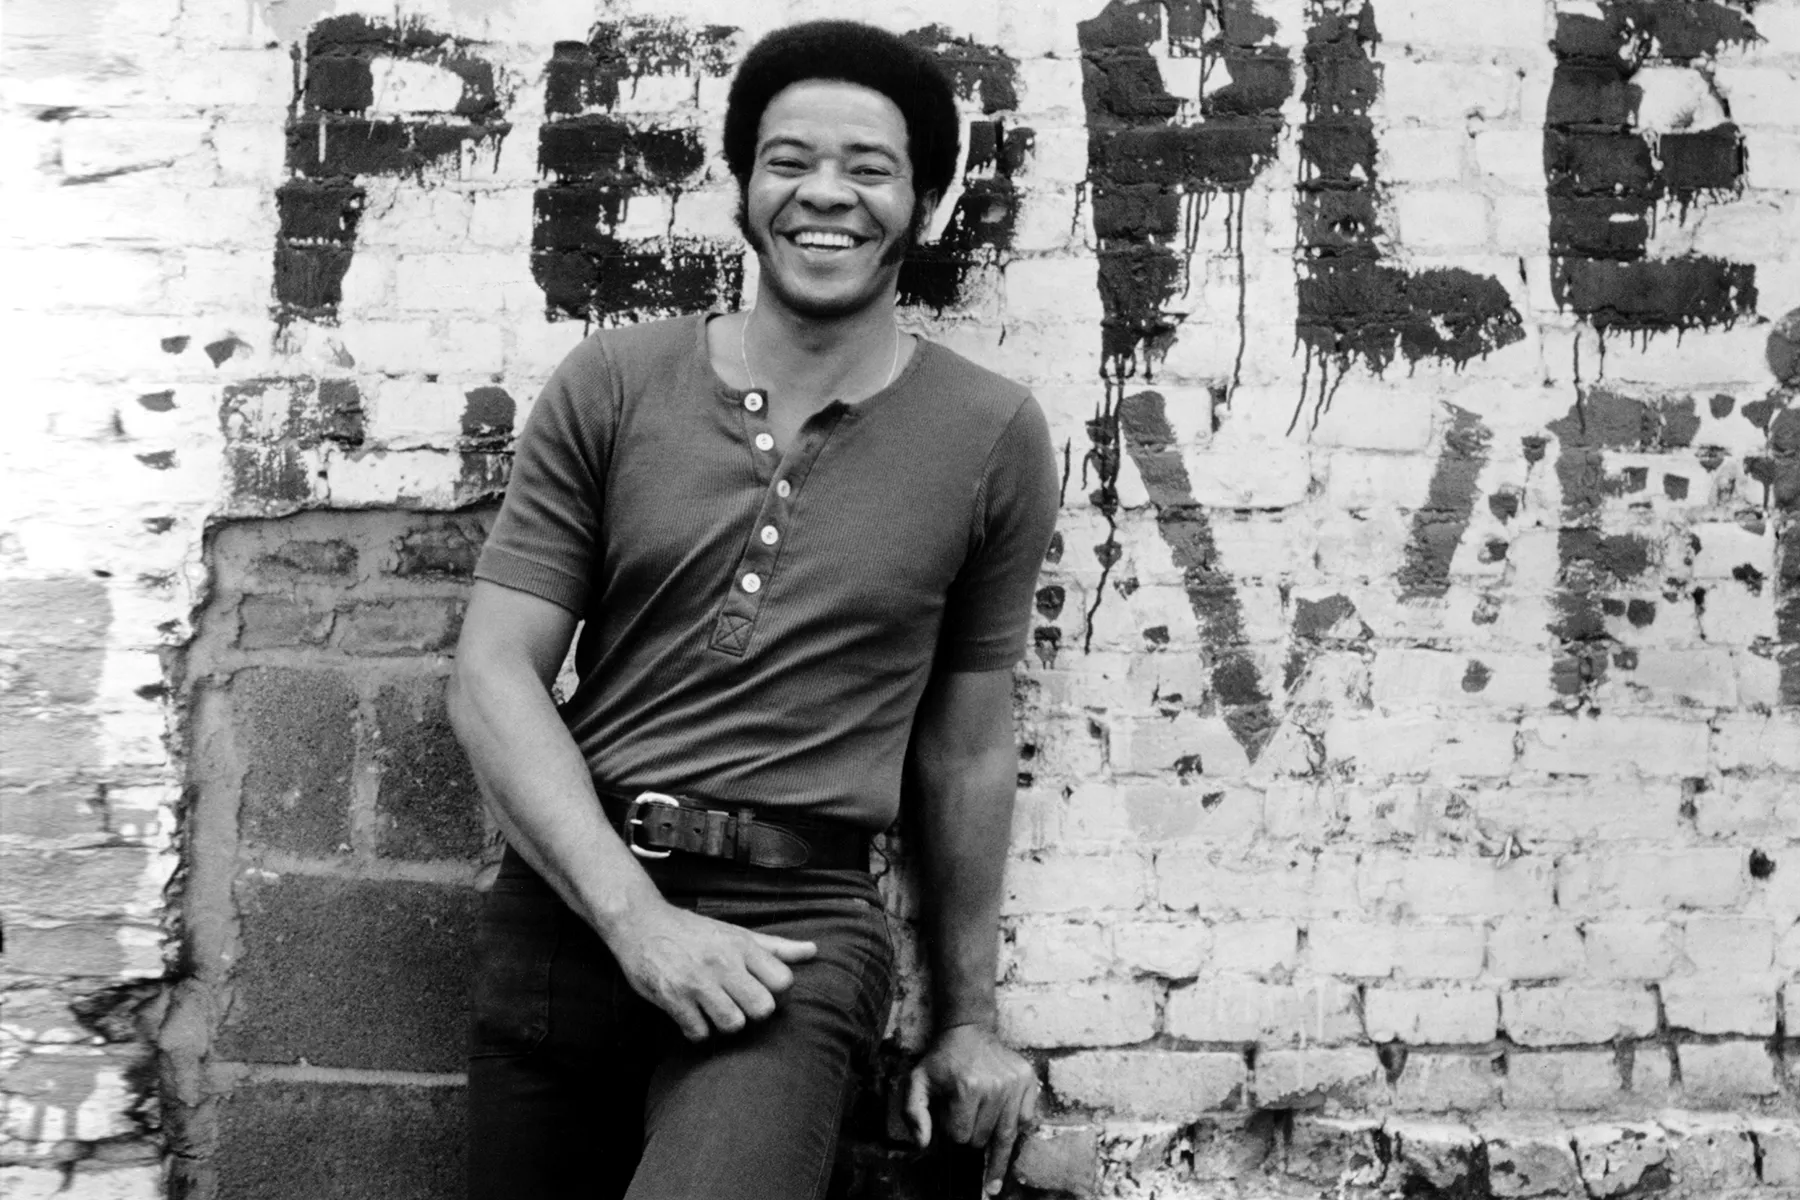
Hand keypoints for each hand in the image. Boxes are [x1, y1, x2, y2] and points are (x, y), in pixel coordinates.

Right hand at [607, 899, 815, 1041]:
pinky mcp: (672, 998)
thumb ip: (776, 946)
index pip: (783, 982)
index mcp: (742, 946)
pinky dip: (697, 1030)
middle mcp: (723, 963)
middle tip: (739, 1003)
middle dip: (754, 1012)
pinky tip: (692, 1015)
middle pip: (762, 1009)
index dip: (777, 992)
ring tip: (715, 1010)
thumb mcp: (737, 933)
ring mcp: (697, 982)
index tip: (762, 989)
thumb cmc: (694, 930)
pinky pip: (699, 1033)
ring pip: (733, 1024)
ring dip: (725, 1023)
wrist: (640, 923)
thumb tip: (814, 951)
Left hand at [905, 1023, 1039, 1196]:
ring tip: (985, 1126)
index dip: (952, 1129)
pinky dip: (1015, 1124)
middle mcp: (995, 1087)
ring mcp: (1015, 1083)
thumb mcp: (917, 1081)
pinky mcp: (1028, 1080)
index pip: (961, 1136)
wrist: (968, 1030)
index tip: (950, 1114)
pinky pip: (1026, 1120)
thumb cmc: (942, 1060)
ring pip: (1006, 1134)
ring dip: (992, 1134)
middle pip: (984, 1138)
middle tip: (966, 1112)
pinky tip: (1003, 1116)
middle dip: (972, 1132)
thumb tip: (923, 1144)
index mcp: (967, 1088)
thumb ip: (913, 1113)